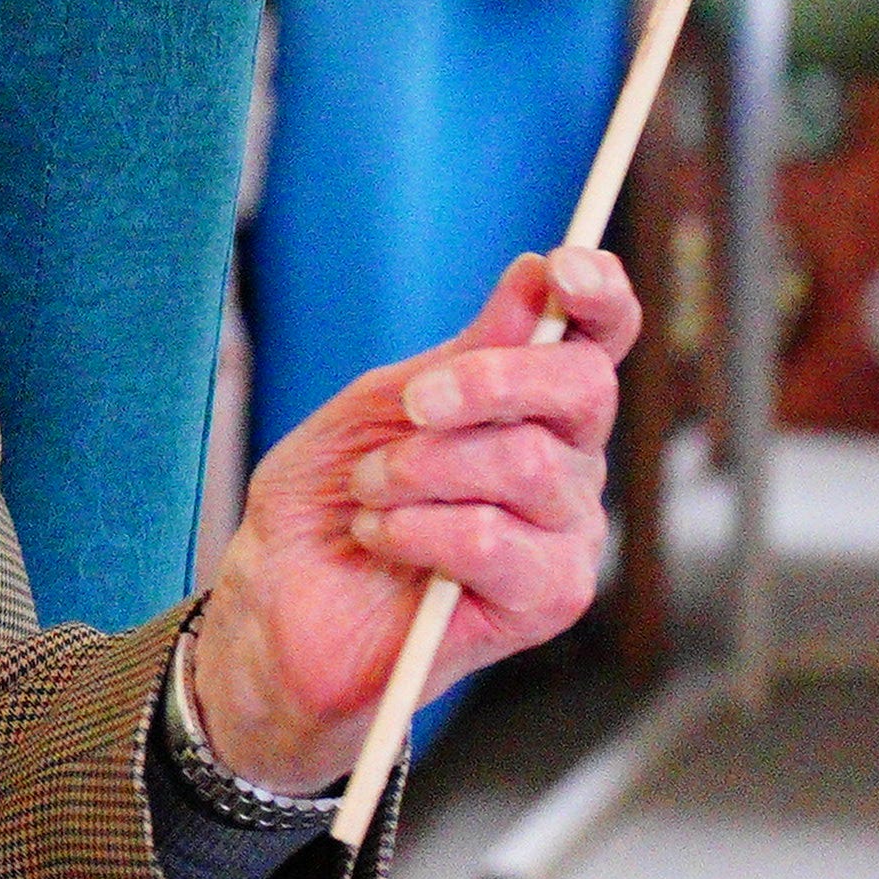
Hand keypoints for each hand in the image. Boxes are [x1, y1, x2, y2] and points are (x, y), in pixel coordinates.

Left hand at [183, 246, 639, 791]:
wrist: (280, 608)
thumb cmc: (326, 505)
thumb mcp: (373, 410)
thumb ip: (457, 354)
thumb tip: (533, 279)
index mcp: (529, 407)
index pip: (597, 338)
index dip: (598, 295)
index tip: (561, 270)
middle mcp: (565, 464)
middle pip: (582, 389)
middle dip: (489, 381)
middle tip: (413, 405)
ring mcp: (564, 533)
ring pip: (527, 465)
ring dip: (422, 472)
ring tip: (368, 495)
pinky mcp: (549, 599)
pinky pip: (492, 540)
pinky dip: (416, 531)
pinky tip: (381, 540)